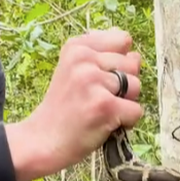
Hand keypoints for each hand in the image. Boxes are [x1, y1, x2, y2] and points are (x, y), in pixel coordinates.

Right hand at [6, 28, 143, 180]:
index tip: (102, 76)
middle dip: (125, 84)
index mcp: (76, 47)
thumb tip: (133, 50)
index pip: (122, 39)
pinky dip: (126, 122)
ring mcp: (93, 82)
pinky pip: (136, 110)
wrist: (42, 141)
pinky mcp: (104, 106)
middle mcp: (83, 59)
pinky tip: (104, 124)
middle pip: (133, 64)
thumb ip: (99, 55)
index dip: (121, 60)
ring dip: (125, 103)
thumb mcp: (72, 70)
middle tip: (98, 98)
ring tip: (100, 110)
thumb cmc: (62, 109)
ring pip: (137, 86)